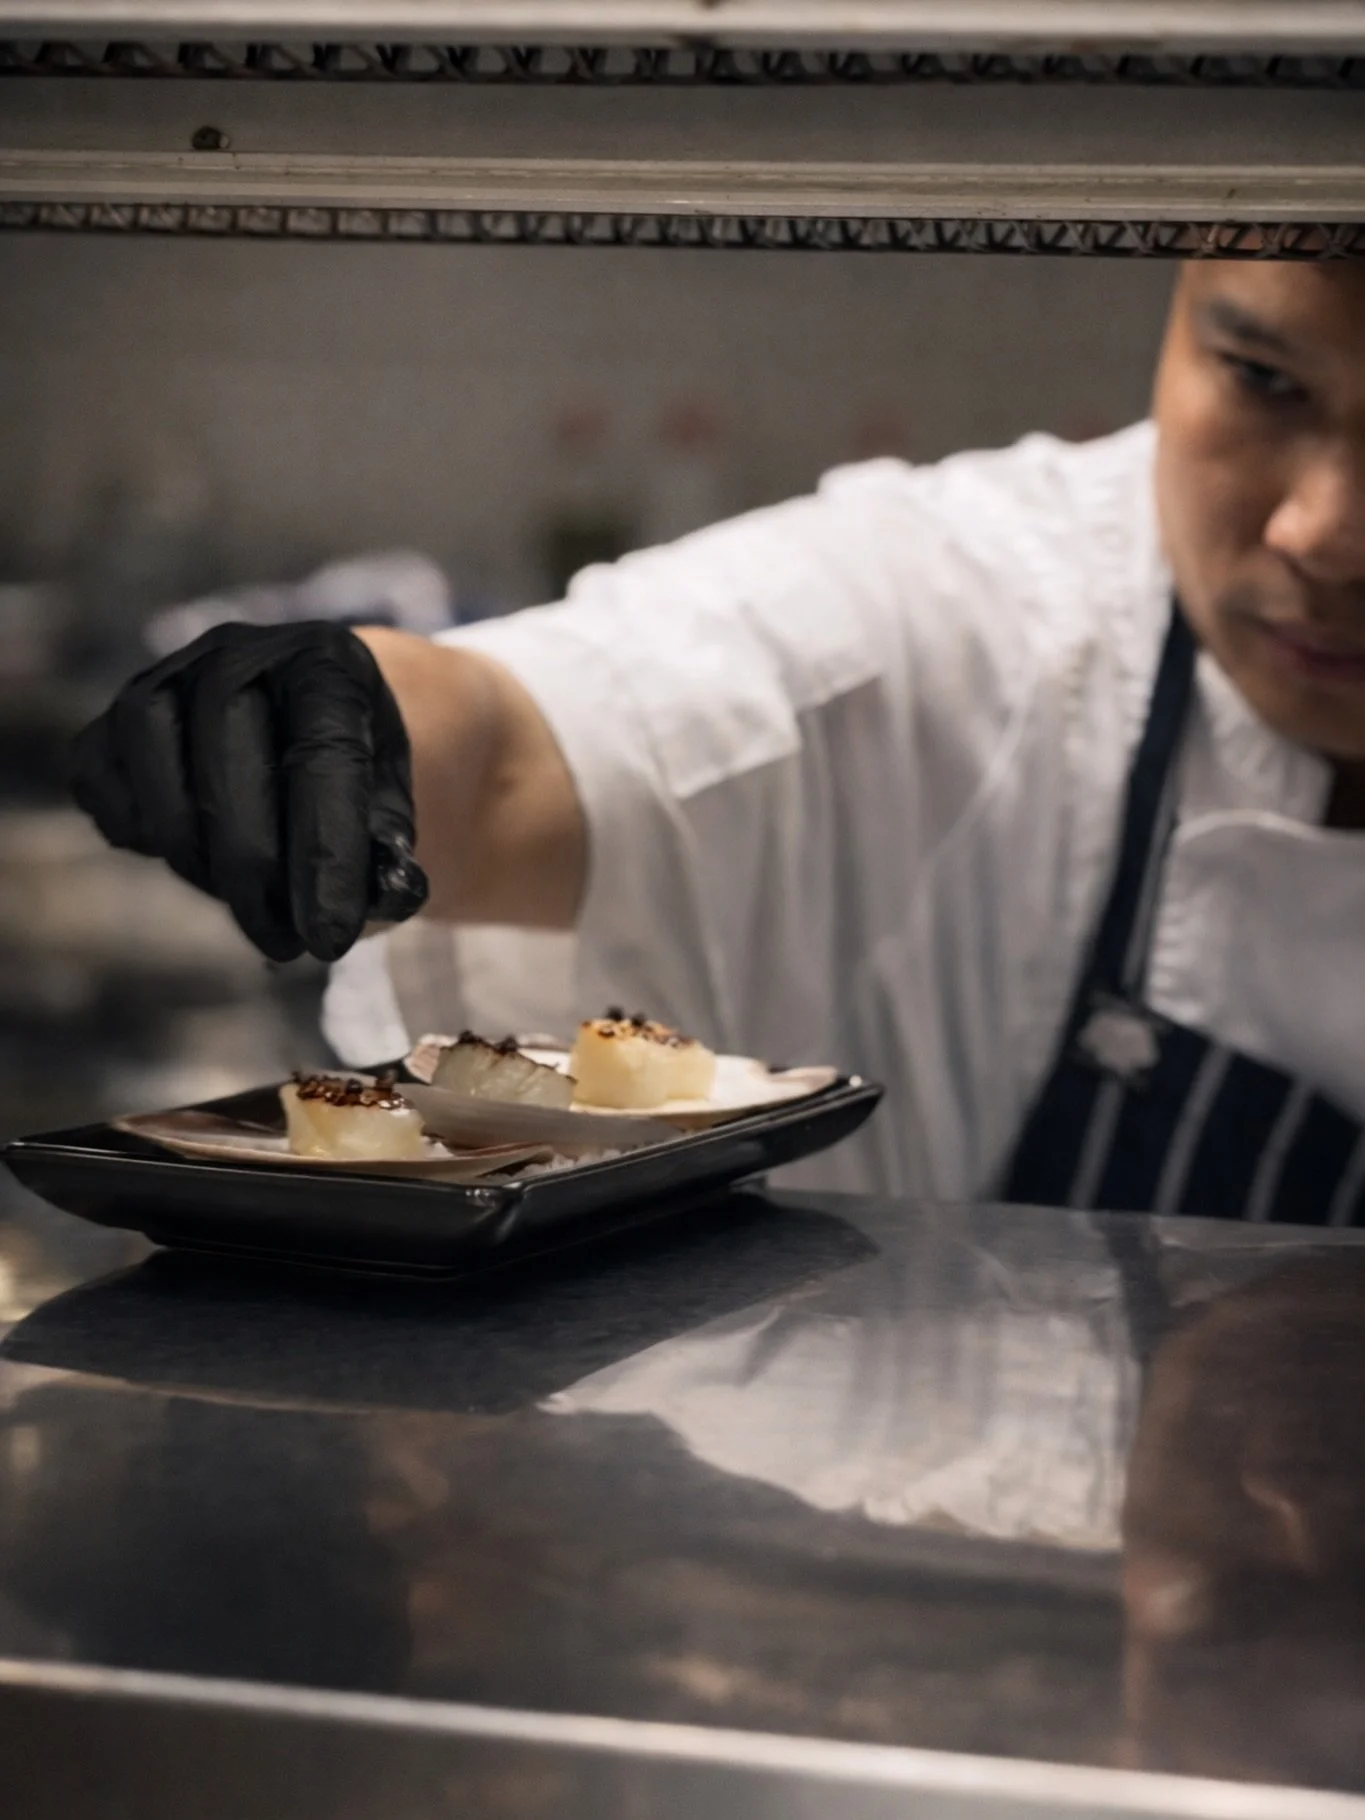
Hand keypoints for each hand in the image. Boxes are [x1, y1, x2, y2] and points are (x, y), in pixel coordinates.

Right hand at [70, 621, 428, 962]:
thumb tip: (386, 898)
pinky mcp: (114, 718)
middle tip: (287, 942)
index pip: (322, 756)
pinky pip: (103, 782)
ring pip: (157, 770)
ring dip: (197, 858)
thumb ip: (391, 857)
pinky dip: (137, 832)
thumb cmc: (353, 781)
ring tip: (248, 905)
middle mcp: (240, 653)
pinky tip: (191, 861)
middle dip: (254, 868)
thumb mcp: (393, 812)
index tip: (330, 937)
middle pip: (228, 760)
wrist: (307, 727)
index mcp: (327, 664)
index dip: (324, 856)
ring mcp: (167, 677)